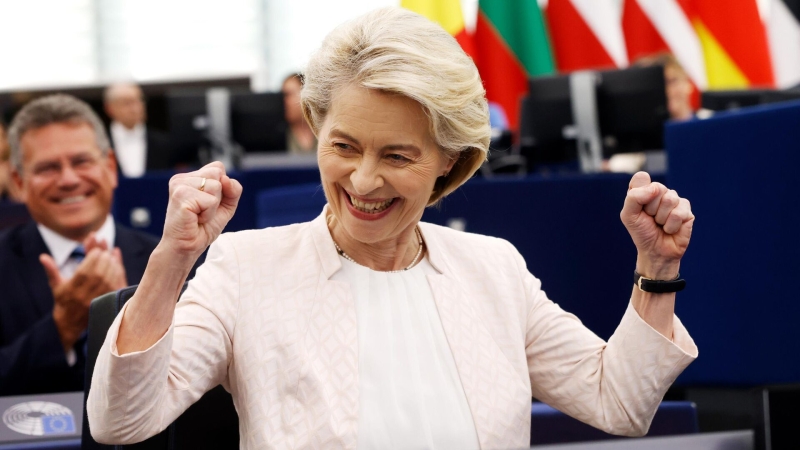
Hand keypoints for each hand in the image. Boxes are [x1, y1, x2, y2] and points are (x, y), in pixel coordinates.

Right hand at [40, 233, 128, 351]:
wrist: (72, 324)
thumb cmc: (63, 301)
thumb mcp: (56, 286)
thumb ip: (51, 270)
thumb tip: (43, 256)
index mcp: (72, 290)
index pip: (85, 271)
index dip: (92, 258)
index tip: (96, 251)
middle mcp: (85, 295)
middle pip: (98, 274)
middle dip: (103, 259)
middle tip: (105, 252)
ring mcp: (97, 299)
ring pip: (109, 279)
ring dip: (112, 264)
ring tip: (111, 256)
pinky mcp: (108, 301)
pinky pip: (116, 285)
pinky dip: (118, 272)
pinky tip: (117, 262)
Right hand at [161, 161, 242, 256]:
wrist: (187, 247)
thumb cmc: (202, 228)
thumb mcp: (225, 206)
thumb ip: (233, 190)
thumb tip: (226, 179)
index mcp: (190, 177)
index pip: (218, 167)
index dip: (223, 188)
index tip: (208, 203)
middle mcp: (182, 178)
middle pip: (218, 174)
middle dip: (218, 197)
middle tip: (203, 211)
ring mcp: (179, 185)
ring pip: (216, 186)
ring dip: (213, 207)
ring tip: (198, 215)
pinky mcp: (180, 196)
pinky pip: (210, 200)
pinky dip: (208, 214)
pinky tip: (195, 219)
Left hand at [620, 172, 694, 279]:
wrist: (656, 251)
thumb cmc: (642, 232)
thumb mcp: (628, 216)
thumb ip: (634, 197)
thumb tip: (655, 188)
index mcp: (644, 190)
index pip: (642, 178)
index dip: (639, 194)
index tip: (638, 208)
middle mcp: (660, 193)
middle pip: (657, 187)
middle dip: (650, 208)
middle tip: (650, 219)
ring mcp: (675, 201)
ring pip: (670, 199)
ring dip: (661, 217)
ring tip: (660, 224)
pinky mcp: (687, 211)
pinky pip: (679, 213)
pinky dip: (671, 225)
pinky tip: (670, 229)